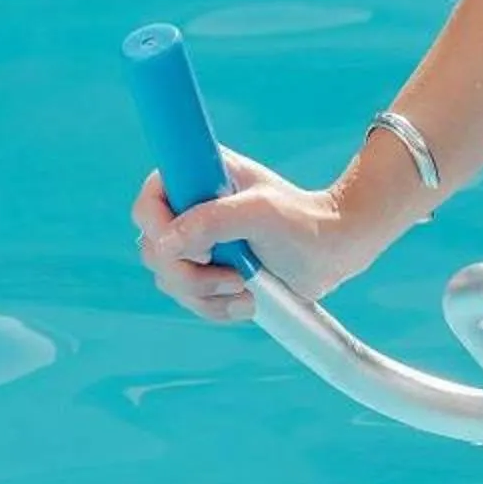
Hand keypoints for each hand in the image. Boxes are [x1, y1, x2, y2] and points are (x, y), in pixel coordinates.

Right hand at [130, 147, 387, 320]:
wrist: (332, 250)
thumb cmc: (302, 220)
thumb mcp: (260, 213)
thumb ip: (213, 221)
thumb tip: (164, 243)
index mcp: (198, 175)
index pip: (150, 202)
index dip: (163, 231)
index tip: (204, 248)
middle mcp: (191, 207)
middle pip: (153, 249)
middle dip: (189, 273)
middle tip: (233, 276)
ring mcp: (197, 241)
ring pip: (168, 279)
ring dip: (204, 294)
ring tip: (246, 288)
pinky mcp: (208, 271)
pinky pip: (188, 299)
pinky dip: (214, 307)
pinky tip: (246, 301)